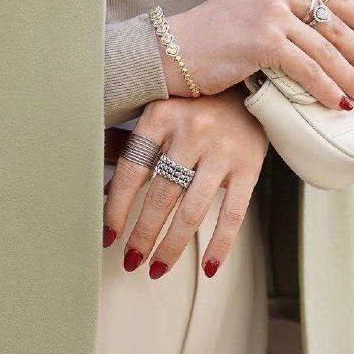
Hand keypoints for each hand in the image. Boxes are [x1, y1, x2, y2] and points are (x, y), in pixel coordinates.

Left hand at [103, 91, 268, 279]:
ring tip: (157, 269)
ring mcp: (223, 149)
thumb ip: (134, 148)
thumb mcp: (161, 115)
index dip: (116, 208)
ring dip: (172, 246)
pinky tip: (208, 268)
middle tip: (131, 261)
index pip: (131, 171)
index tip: (108, 237)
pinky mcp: (250, 165)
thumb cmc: (195, 106)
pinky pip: (233, 213)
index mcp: (160, 115)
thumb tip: (102, 192)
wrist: (251, 84)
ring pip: (192, 210)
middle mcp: (191, 130)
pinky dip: (220, 244)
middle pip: (160, 195)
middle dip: (143, 235)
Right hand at [159, 0, 353, 108]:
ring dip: (352, 77)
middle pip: (337, 23)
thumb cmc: (213, 39)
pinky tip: (340, 103)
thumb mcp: (255, 12)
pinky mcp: (264, 40)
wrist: (171, 50)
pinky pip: (308, 69)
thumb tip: (333, 41)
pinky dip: (327, 89)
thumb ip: (290, 15)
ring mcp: (272, 12)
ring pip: (326, 49)